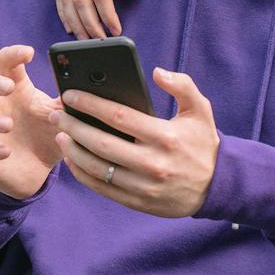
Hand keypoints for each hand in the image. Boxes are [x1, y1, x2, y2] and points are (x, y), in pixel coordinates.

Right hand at [0, 44, 63, 198]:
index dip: (14, 54)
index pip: (6, 63)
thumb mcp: (64, 117)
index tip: (29, 53)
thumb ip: (73, 100)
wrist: (39, 172)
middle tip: (8, 87)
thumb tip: (92, 84)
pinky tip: (6, 151)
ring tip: (9, 125)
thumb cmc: (48, 134)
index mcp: (16, 91)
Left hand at [52, 67, 219, 217]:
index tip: (71, 95)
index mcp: (165, 136)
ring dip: (73, 151)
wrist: (218, 186)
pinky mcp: (139, 202)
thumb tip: (156, 72)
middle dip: (73, 127)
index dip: (90, 104)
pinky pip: (102, 188)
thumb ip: (182, 86)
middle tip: (57, 115)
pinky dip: (83, 174)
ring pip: (98, 168)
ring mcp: (144, 186)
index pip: (118, 117)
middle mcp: (153, 163)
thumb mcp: (201, 110)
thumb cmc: (203, 143)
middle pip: (101, 143)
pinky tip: (72, 159)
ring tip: (61, 135)